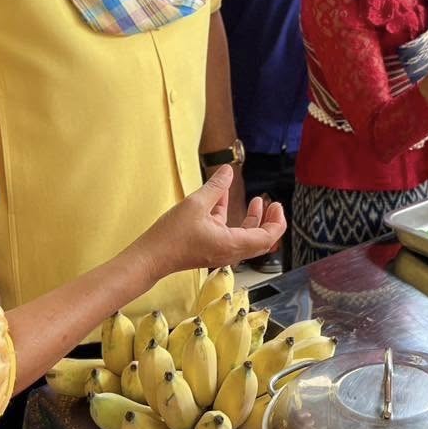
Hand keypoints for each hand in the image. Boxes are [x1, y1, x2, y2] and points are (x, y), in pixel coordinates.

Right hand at [136, 166, 284, 279]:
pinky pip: (227, 233)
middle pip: (260, 240)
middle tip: (273, 204)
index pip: (267, 238)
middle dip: (269, 221)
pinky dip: (230, 217)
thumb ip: (215, 187)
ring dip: (252, 220)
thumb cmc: (172, 236)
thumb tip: (228, 170)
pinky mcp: (208, 248)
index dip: (276, 222)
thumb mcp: (196, 204)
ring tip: (257, 202)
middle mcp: (229, 251)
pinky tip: (223, 197)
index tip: (276, 204)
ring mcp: (219, 251)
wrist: (150, 258)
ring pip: (244, 237)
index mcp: (232, 244)